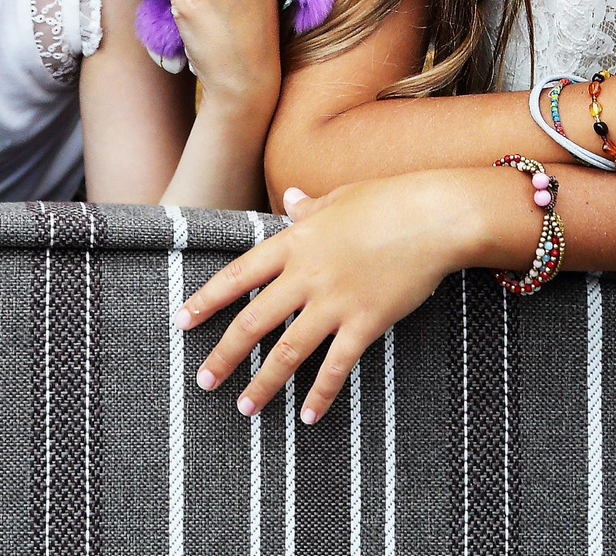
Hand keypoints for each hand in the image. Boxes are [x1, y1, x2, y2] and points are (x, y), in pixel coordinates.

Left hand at [179, 168, 519, 423]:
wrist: (434, 216)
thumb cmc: (389, 200)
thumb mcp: (340, 198)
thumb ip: (309, 209)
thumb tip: (290, 198)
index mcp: (294, 242)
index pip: (238, 275)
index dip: (206, 300)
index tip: (181, 321)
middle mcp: (307, 275)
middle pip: (254, 320)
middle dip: (225, 354)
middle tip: (203, 380)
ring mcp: (335, 301)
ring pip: (288, 351)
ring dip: (263, 383)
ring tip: (244, 408)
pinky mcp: (366, 322)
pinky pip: (336, 366)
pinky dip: (321, 394)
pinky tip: (308, 416)